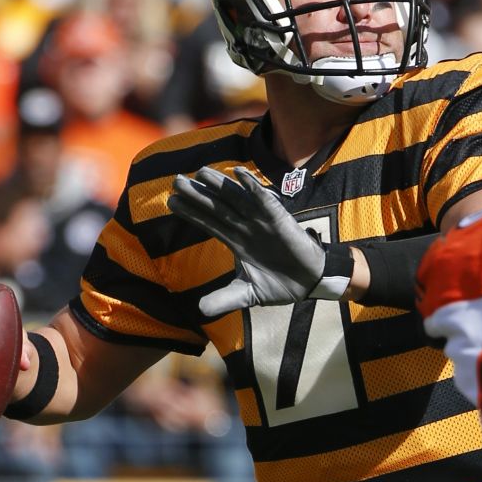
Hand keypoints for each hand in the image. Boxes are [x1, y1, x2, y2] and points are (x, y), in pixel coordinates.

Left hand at [169, 166, 340, 315]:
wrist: (310, 283)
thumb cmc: (281, 284)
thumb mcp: (248, 294)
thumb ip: (225, 299)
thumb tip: (200, 309)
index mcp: (236, 241)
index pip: (209, 222)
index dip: (191, 212)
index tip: (171, 201)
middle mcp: (245, 227)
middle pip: (217, 207)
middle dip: (197, 194)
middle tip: (176, 180)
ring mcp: (261, 220)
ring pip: (236, 199)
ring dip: (220, 185)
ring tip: (201, 172)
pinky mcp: (278, 218)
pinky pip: (263, 200)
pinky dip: (252, 186)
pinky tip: (238, 173)